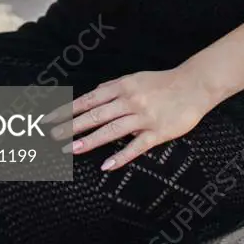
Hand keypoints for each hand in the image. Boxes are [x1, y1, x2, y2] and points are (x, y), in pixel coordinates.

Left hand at [42, 66, 211, 171]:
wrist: (194, 85)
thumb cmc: (162, 82)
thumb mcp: (135, 78)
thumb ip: (113, 87)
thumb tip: (93, 94)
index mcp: (122, 86)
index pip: (88, 100)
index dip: (67, 110)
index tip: (49, 118)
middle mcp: (129, 100)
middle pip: (95, 115)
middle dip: (72, 126)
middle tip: (52, 136)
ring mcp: (143, 117)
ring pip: (111, 130)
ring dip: (90, 140)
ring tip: (71, 150)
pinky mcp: (157, 132)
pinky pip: (136, 146)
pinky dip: (121, 156)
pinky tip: (106, 165)